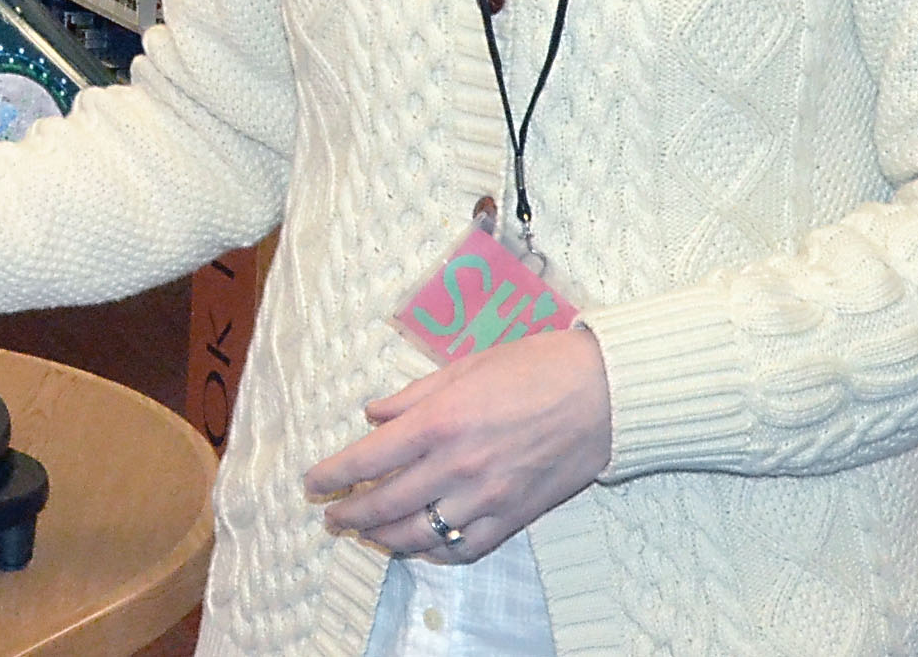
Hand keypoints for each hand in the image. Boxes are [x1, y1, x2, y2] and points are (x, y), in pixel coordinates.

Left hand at [302, 328, 612, 563]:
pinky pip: (464, 549)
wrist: (604, 393)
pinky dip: (435, 552)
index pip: (369, 458)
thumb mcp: (465, 365)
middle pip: (386, 503)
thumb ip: (413, 395)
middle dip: (350, 512)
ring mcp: (486, 497)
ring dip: (384, 537)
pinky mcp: (513, 517)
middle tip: (331, 514)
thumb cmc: (536, 366)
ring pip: (419, 534)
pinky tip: (421, 545)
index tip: (313, 482)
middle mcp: (457, 465)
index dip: (334, 474)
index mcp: (440, 421)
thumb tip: (373, 414)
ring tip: (366, 532)